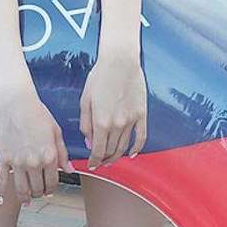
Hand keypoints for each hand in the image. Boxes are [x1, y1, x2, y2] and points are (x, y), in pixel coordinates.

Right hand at [0, 84, 73, 206]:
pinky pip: (1, 180)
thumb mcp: (56, 132)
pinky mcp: (3, 159)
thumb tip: (70, 170)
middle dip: (39, 193)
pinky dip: (0, 192)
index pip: (52, 182)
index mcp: (49, 156)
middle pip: (37, 189)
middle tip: (39, 193)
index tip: (50, 189)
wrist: (16, 102)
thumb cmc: (38, 113)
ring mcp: (17, 162)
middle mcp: (33, 162)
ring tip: (26, 199)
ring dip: (25, 197)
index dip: (52, 189)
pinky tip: (1, 200)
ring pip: (21, 189)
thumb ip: (63, 154)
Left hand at [79, 44, 147, 169]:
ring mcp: (131, 121)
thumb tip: (89, 142)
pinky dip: (137, 148)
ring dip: (117, 156)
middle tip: (100, 163)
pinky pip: (141, 137)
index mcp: (101, 122)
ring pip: (124, 147)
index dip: (94, 161)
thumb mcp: (85, 100)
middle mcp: (117, 125)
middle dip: (104, 160)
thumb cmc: (100, 77)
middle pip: (111, 151)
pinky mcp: (141, 114)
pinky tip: (132, 154)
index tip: (92, 165)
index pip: (97, 151)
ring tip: (112, 160)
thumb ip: (86, 124)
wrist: (120, 62)